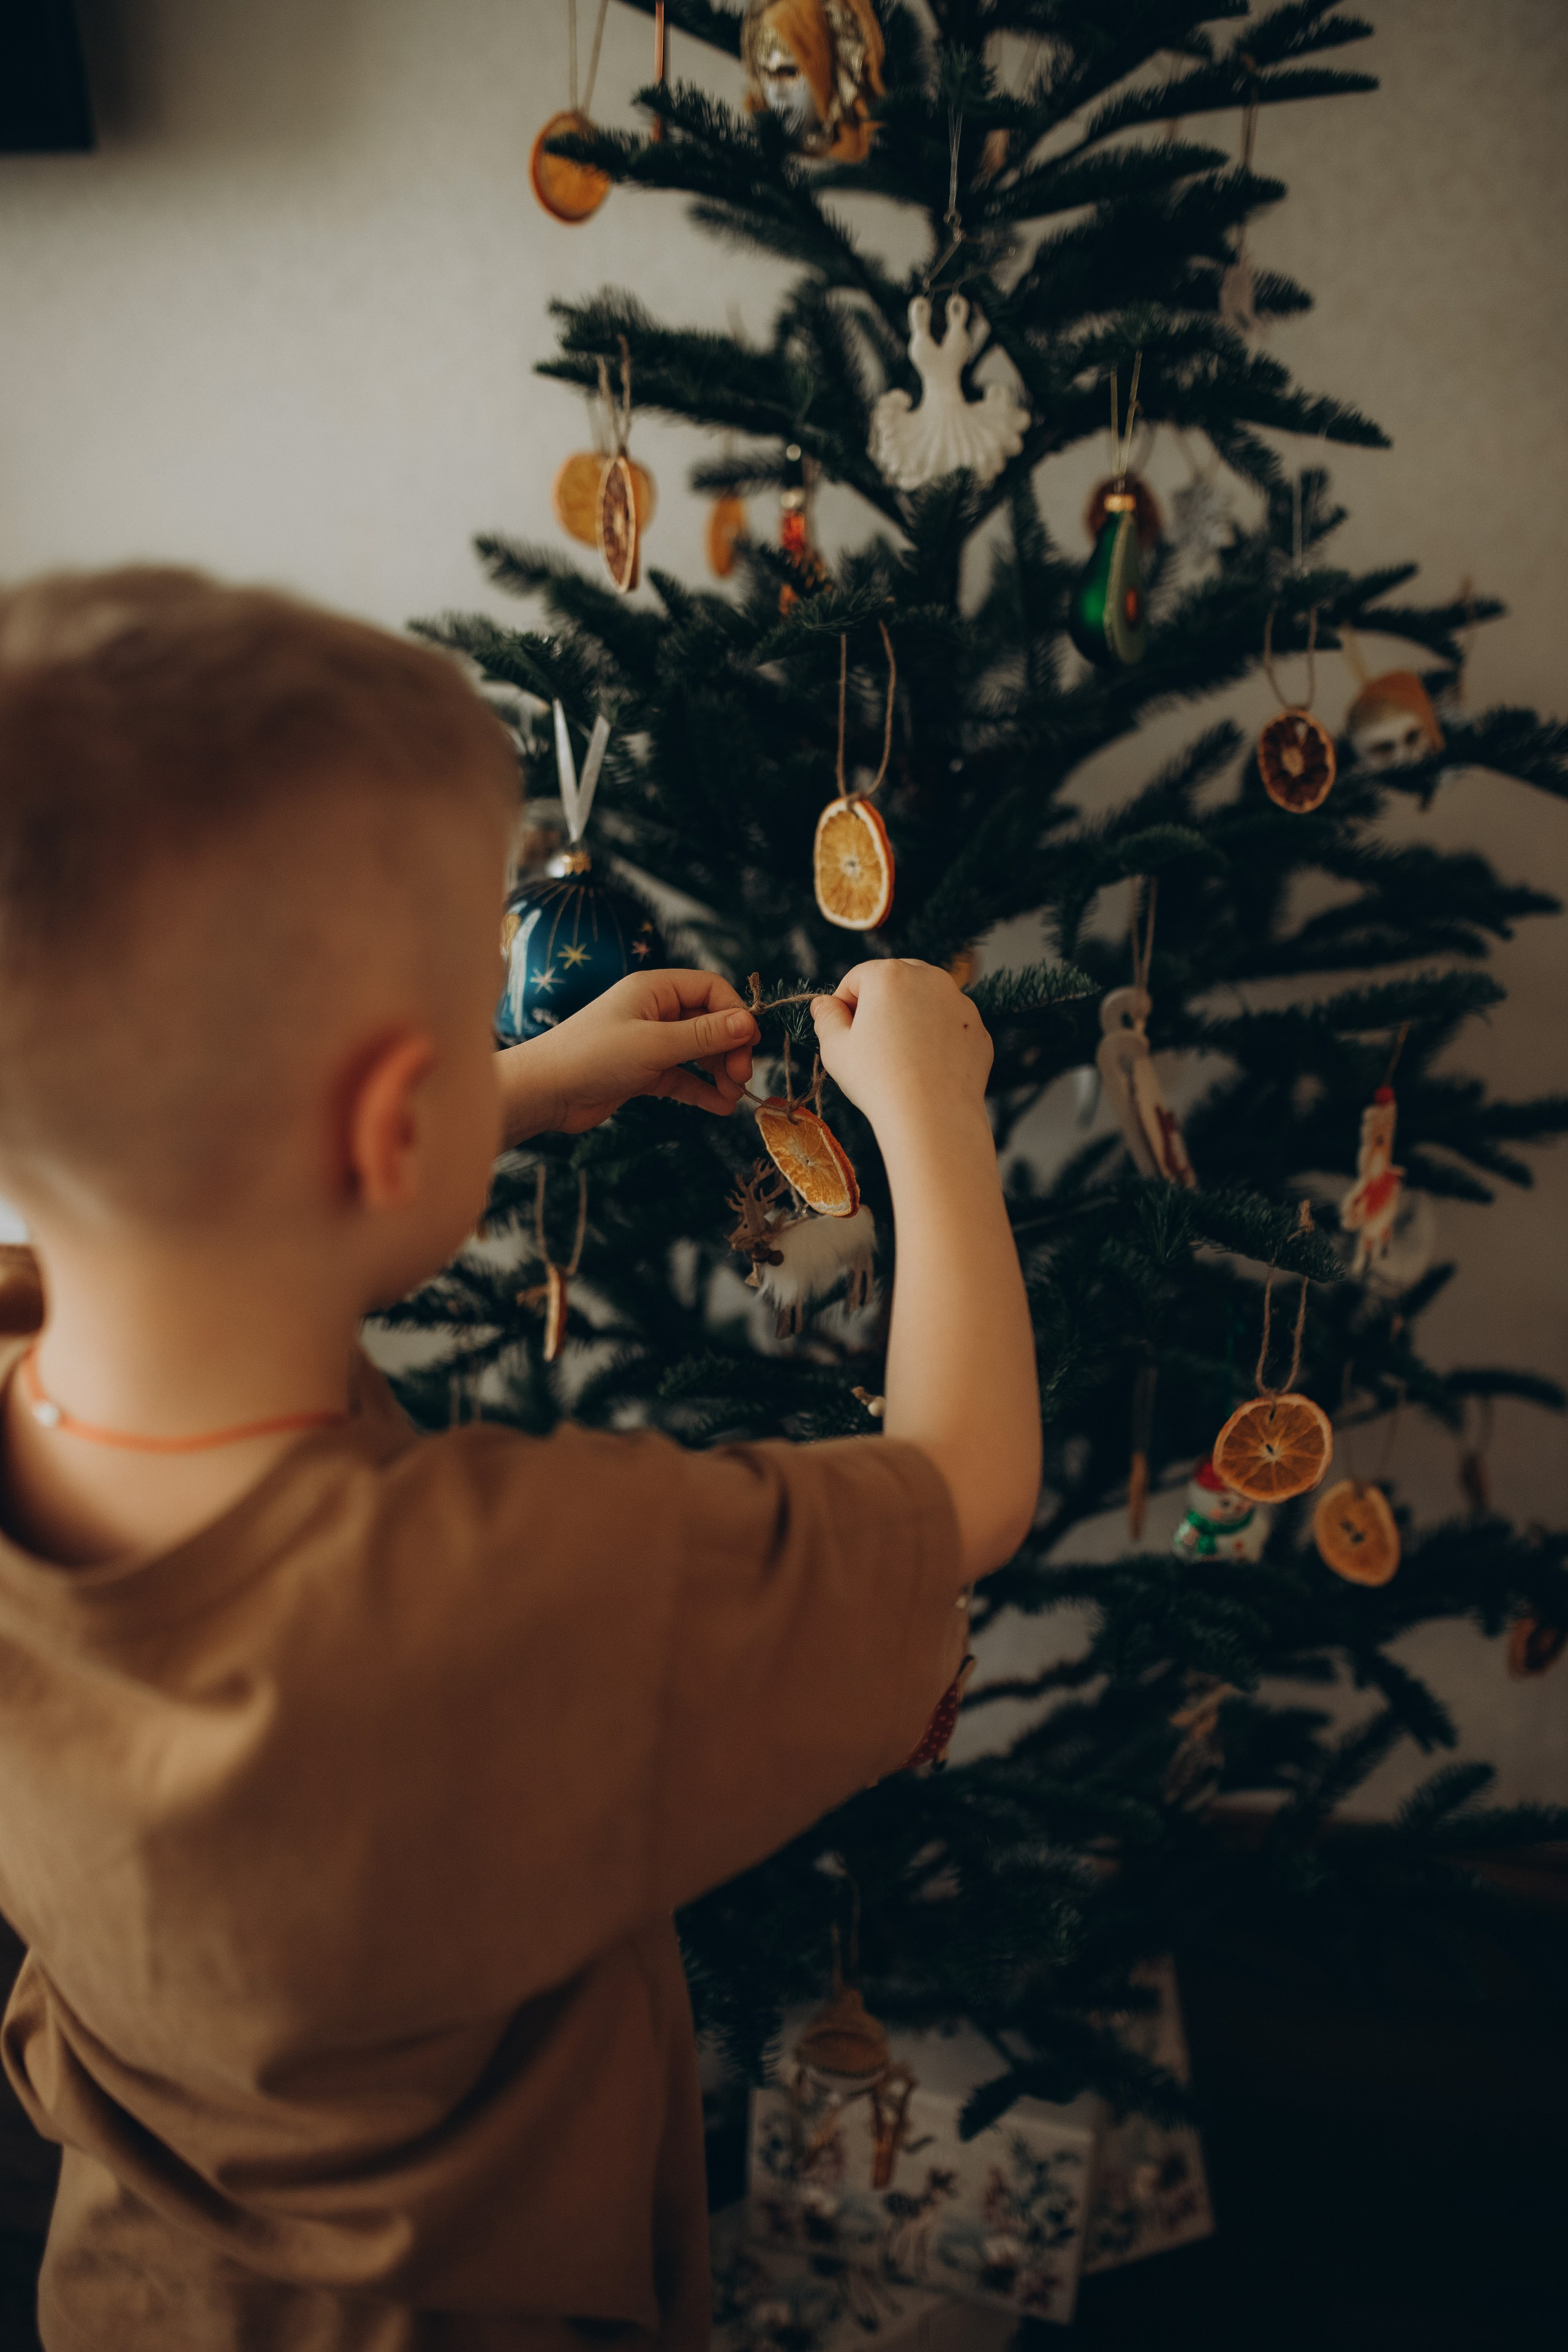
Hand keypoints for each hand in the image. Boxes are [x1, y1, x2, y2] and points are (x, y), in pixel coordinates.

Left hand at [497, 970, 757, 1142]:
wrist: (545, 1091)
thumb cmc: (593, 1056)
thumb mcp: (655, 1044)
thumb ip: (704, 1035)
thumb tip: (749, 1022)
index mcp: (655, 990)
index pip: (711, 990)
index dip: (735, 1014)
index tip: (748, 1044)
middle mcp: (654, 1011)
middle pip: (709, 1022)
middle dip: (729, 1049)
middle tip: (740, 1077)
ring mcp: (648, 1042)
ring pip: (697, 1052)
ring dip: (718, 1072)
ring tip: (732, 1096)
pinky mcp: (642, 1072)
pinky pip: (682, 1076)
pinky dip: (701, 1089)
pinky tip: (719, 1106)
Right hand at [810, 961, 991, 1136]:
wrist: (933, 1117)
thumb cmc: (877, 1080)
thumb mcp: (835, 1048)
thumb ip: (826, 1017)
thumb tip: (824, 1002)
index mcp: (890, 974)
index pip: (857, 978)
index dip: (844, 1005)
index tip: (843, 1033)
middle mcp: (930, 978)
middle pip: (895, 981)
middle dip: (880, 1005)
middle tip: (871, 1043)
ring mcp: (960, 1003)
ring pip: (926, 1002)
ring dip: (911, 1019)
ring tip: (899, 1058)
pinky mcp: (978, 1030)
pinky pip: (949, 1026)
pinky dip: (937, 1039)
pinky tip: (925, 1068)